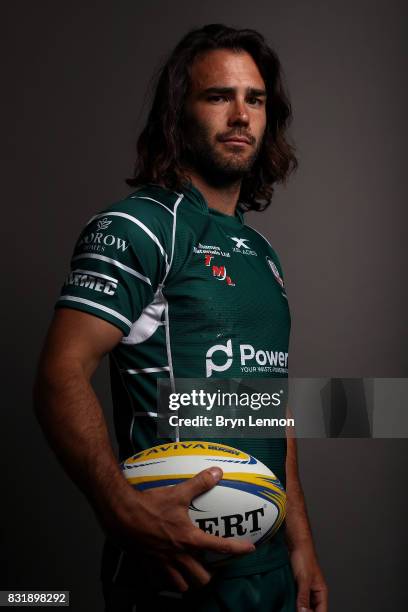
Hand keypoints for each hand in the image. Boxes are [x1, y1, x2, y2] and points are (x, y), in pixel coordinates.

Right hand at [95, 467, 254, 591]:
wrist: (121, 513)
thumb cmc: (149, 504)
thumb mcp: (178, 492)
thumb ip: (200, 483)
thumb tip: (217, 472)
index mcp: (188, 539)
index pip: (220, 547)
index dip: (238, 549)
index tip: (249, 549)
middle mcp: (178, 555)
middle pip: (201, 578)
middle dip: (210, 574)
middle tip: (213, 564)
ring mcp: (162, 563)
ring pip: (182, 585)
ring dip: (189, 580)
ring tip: (191, 569)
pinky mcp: (147, 564)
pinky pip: (160, 581)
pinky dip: (166, 578)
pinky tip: (167, 568)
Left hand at [290, 543, 327, 611]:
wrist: (295, 543)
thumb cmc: (304, 556)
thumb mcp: (304, 579)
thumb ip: (304, 596)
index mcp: (321, 591)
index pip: (321, 611)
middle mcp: (314, 592)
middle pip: (312, 609)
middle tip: (294, 610)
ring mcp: (304, 588)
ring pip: (303, 604)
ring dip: (297, 607)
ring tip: (289, 608)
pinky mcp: (296, 585)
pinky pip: (295, 597)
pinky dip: (292, 601)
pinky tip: (286, 603)